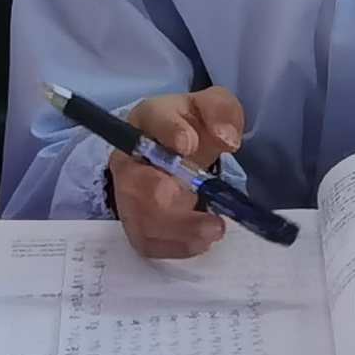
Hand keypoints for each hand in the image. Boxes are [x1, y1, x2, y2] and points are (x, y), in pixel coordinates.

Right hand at [104, 89, 249, 260]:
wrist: (179, 145)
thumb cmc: (193, 125)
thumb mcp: (214, 107)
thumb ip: (222, 113)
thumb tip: (227, 139)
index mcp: (149, 118)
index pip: (153, 120)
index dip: (169, 131)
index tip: (189, 145)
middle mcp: (130, 156)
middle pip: (137, 186)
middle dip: (174, 211)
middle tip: (215, 224)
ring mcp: (127, 191)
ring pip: (140, 221)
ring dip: (178, 234)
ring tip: (213, 233)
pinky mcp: (135, 220)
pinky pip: (146, 241)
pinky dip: (174, 247)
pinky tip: (199, 243)